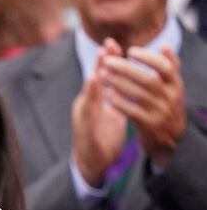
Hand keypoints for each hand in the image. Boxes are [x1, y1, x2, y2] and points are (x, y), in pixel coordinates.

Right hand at [72, 39, 127, 187]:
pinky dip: (91, 95)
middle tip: (108, 44)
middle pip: (93, 80)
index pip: (101, 77)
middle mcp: (86, 105)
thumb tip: (126, 84)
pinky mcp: (84, 127)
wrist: (92, 165)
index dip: (107, 61)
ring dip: (95, 76)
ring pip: (88, 93)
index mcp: (94, 102)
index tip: (114, 44)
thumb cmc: (102, 140)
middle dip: (100, 62)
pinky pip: (88, 109)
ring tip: (102, 61)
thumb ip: (115, 99)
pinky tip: (95, 84)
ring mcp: (83, 116)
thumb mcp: (112, 115)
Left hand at [103, 46, 185, 167]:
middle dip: (126, 69)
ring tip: (103, 75)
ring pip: (138, 95)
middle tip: (107, 61)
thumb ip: (170, 67)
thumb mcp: (173, 87)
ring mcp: (160, 112)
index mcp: (177, 86)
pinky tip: (106, 95)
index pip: (166, 67)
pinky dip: (119, 102)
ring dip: (118, 84)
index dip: (148, 58)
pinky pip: (132, 112)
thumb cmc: (167, 106)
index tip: (130, 51)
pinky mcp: (149, 126)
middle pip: (148, 79)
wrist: (171, 139)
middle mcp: (171, 98)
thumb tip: (164, 45)